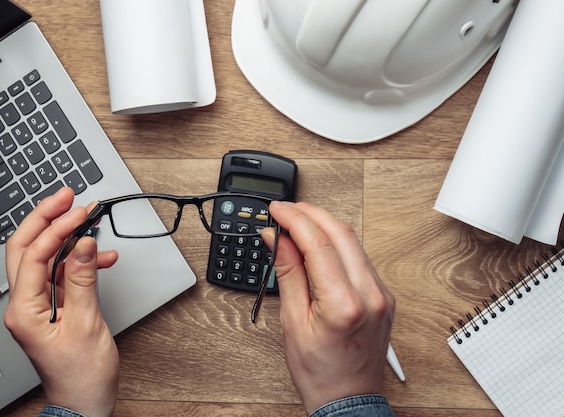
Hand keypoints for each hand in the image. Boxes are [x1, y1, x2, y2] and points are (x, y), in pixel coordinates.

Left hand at [4, 187, 119, 416]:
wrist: (84, 402)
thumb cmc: (81, 376)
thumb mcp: (86, 324)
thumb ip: (83, 280)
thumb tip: (83, 244)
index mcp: (24, 310)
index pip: (33, 254)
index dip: (56, 228)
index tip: (79, 211)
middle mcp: (25, 304)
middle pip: (26, 248)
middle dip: (46, 219)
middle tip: (68, 198)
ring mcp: (38, 305)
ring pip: (44, 257)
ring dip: (65, 236)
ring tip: (88, 219)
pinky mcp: (54, 306)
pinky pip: (62, 273)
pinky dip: (80, 260)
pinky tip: (102, 256)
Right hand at [263, 201, 394, 413]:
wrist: (348, 399)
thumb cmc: (320, 372)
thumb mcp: (293, 322)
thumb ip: (288, 273)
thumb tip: (277, 239)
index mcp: (345, 304)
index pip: (318, 243)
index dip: (294, 219)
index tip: (277, 211)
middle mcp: (370, 294)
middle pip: (341, 233)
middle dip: (310, 214)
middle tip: (286, 210)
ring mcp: (381, 294)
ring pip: (353, 241)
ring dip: (324, 225)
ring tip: (297, 224)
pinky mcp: (383, 296)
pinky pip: (360, 257)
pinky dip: (337, 244)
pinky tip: (318, 243)